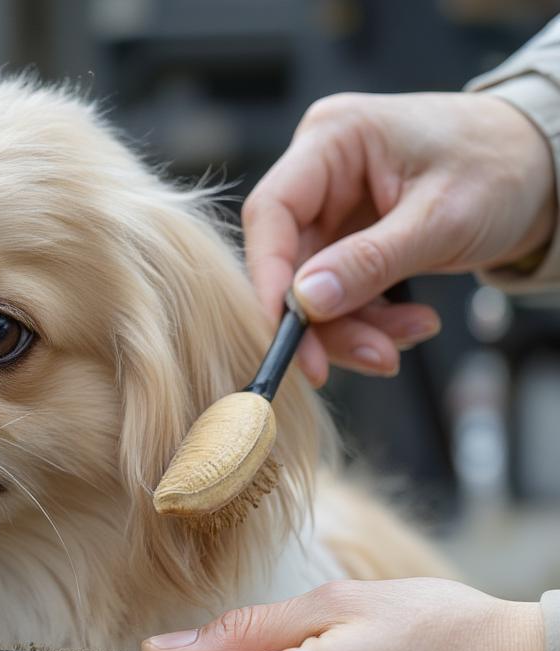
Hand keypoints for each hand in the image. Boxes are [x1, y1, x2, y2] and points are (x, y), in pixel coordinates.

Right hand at [244, 92, 557, 385]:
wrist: (542, 169)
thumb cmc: (501, 166)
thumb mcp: (441, 218)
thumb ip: (370, 262)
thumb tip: (305, 303)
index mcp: (332, 140)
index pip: (271, 213)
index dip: (270, 277)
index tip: (285, 334)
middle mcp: (320, 173)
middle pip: (291, 263)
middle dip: (328, 320)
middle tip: (369, 357)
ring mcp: (332, 210)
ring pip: (313, 290)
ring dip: (356, 328)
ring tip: (409, 337)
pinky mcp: (347, 242)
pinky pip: (339, 296)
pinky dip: (371, 322)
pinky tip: (411, 324)